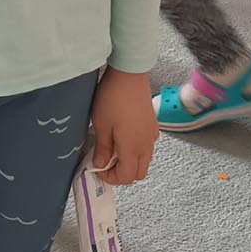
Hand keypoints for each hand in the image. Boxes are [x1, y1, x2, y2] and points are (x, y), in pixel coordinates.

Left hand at [91, 68, 157, 185]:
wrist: (129, 73)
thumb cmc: (113, 97)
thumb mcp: (101, 124)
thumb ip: (102, 148)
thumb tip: (100, 163)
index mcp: (133, 147)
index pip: (126, 177)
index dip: (111, 178)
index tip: (98, 169)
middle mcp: (146, 144)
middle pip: (138, 173)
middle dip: (122, 173)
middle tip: (105, 162)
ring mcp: (152, 134)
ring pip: (144, 161)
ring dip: (130, 162)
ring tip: (113, 149)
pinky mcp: (153, 125)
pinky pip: (147, 146)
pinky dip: (136, 150)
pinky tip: (123, 137)